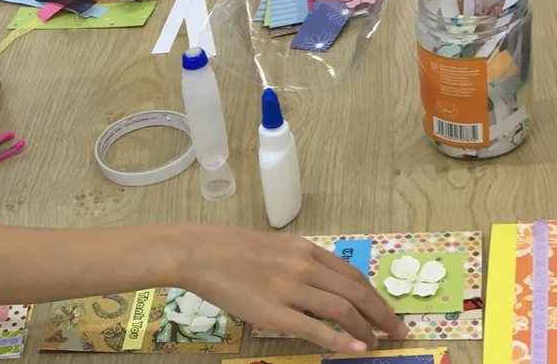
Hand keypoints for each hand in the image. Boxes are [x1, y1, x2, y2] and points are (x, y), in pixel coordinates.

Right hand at [184, 226, 406, 352]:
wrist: (199, 253)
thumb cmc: (232, 250)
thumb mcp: (275, 248)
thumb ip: (300, 264)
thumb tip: (323, 287)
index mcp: (305, 250)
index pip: (352, 275)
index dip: (375, 296)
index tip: (387, 312)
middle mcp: (304, 267)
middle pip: (356, 293)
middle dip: (383, 315)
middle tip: (398, 332)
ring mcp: (290, 289)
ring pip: (343, 310)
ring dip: (367, 329)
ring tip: (378, 343)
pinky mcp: (274, 312)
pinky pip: (316, 328)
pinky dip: (342, 340)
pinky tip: (357, 349)